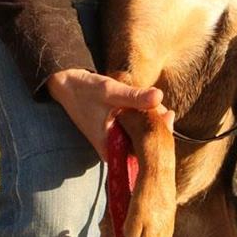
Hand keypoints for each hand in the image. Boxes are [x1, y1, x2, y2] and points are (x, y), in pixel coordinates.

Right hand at [47, 68, 172, 158]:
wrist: (68, 85)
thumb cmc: (86, 90)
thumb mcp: (111, 91)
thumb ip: (134, 96)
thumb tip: (159, 96)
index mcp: (111, 150)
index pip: (143, 152)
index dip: (160, 136)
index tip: (168, 117)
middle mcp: (114, 151)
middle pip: (146, 147)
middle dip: (160, 130)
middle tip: (169, 112)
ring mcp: (117, 143)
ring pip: (144, 137)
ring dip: (155, 124)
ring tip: (162, 109)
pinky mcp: (119, 133)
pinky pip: (139, 130)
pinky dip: (147, 120)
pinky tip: (154, 108)